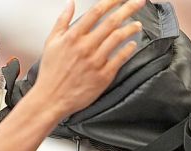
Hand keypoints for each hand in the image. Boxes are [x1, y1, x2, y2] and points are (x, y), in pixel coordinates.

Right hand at [35, 0, 144, 116]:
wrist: (50, 99)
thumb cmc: (51, 73)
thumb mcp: (50, 43)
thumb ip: (62, 22)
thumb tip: (70, 4)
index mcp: (72, 37)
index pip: (96, 11)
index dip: (112, 0)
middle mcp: (85, 47)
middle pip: (112, 21)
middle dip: (129, 8)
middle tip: (139, 1)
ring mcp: (95, 61)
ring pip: (119, 38)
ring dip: (131, 28)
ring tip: (137, 24)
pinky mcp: (103, 76)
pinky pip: (120, 58)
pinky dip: (128, 49)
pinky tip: (132, 44)